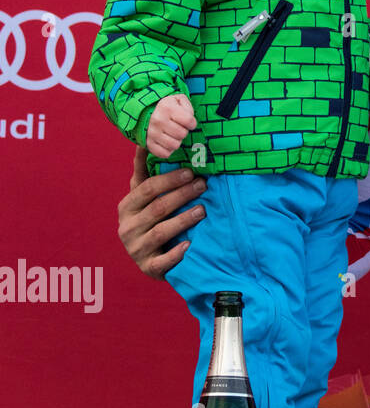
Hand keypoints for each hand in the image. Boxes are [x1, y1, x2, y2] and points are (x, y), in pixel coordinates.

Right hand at [119, 147, 204, 279]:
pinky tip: (191, 244)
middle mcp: (127, 227)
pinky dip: (176, 253)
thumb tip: (145, 140)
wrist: (152, 259)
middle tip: (204, 185)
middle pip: (157, 208)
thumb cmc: (152, 220)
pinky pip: (162, 261)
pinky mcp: (148, 268)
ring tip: (203, 210)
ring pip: (161, 231)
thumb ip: (146, 172)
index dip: (169, 179)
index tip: (191, 171)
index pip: (147, 189)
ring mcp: (136, 249)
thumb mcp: (146, 197)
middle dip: (182, 195)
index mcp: (127, 207)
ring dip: (184, 219)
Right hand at [146, 93, 195, 157]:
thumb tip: (190, 122)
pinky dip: (168, 150)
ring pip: (174, 145)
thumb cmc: (167, 106)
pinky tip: (166, 142)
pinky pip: (164, 154)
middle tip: (178, 128)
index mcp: (167, 107)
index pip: (189, 121)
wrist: (145, 111)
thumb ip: (188, 108)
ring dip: (176, 141)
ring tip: (172, 135)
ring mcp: (151, 133)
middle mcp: (158, 120)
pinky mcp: (148, 144)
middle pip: (182, 134)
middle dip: (183, 131)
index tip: (188, 122)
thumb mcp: (179, 100)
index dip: (192, 123)